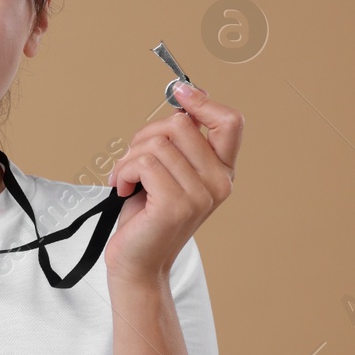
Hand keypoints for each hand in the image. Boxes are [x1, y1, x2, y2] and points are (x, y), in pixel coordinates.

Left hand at [104, 83, 242, 283]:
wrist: (137, 263)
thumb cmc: (146, 218)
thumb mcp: (167, 173)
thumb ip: (176, 143)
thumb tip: (181, 100)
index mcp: (221, 172)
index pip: (230, 122)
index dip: (204, 101)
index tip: (178, 91)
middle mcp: (219, 182)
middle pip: (180, 124)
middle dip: (144, 136)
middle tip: (132, 162)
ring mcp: (200, 195)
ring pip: (156, 143)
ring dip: (129, 159)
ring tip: (127, 181)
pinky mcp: (176, 205)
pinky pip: (143, 163)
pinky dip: (123, 172)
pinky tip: (124, 190)